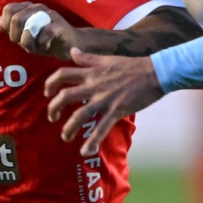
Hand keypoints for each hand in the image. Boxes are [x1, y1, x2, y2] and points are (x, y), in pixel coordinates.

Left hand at [0, 2, 78, 61]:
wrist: (71, 44)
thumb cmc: (46, 39)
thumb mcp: (25, 35)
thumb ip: (12, 28)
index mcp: (28, 8)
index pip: (9, 9)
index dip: (6, 24)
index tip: (14, 36)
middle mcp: (38, 8)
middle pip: (16, 19)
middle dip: (16, 36)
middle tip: (24, 44)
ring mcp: (49, 16)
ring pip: (28, 26)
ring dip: (27, 41)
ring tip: (34, 47)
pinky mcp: (59, 26)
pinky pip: (45, 33)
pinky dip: (41, 44)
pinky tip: (45, 47)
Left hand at [45, 48, 163, 156]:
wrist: (154, 73)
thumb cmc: (131, 66)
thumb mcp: (106, 58)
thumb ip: (87, 58)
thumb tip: (72, 51)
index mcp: (91, 72)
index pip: (62, 74)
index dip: (50, 83)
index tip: (47, 93)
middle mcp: (94, 85)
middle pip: (65, 96)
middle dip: (53, 108)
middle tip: (51, 117)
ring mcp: (104, 99)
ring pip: (79, 115)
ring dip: (68, 128)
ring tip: (65, 136)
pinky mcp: (116, 111)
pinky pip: (101, 128)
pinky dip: (92, 141)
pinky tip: (85, 151)